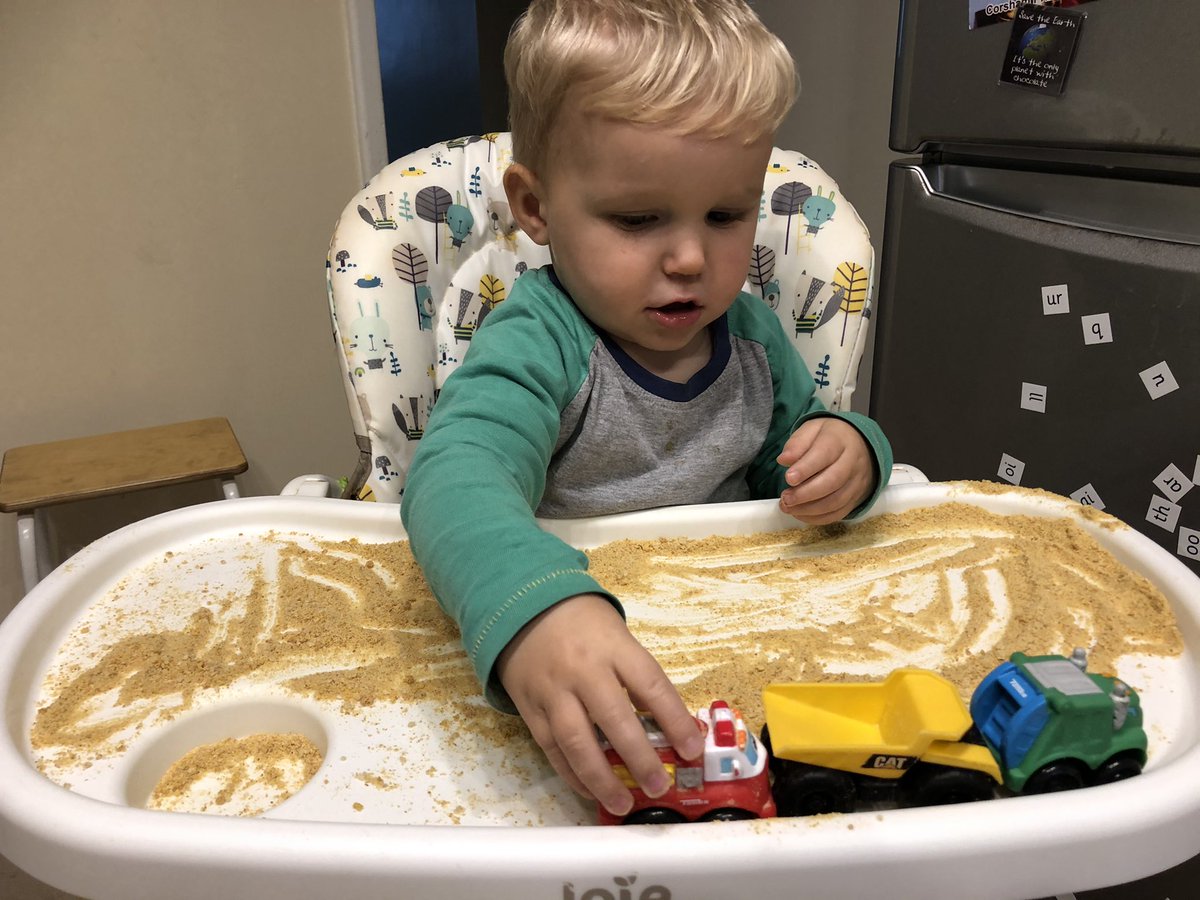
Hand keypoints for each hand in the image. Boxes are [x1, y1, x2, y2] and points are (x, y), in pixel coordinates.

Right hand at [495, 593, 704, 815]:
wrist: (523, 604)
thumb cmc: (583, 622)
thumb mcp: (618, 635)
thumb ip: (638, 676)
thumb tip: (668, 723)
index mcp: (613, 647)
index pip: (650, 685)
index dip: (674, 720)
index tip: (692, 749)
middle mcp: (583, 670)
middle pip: (614, 719)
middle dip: (639, 758)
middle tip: (659, 786)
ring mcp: (553, 690)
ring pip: (576, 740)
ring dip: (601, 778)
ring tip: (622, 803)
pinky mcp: (530, 707)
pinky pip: (551, 747)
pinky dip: (570, 773)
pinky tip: (589, 790)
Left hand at [777, 417, 874, 523]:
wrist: (860, 445)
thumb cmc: (829, 438)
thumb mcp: (812, 430)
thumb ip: (797, 443)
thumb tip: (784, 460)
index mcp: (840, 440)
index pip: (824, 454)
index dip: (806, 468)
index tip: (788, 478)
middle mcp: (853, 462)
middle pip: (832, 481)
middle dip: (805, 493)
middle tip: (785, 498)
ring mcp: (857, 482)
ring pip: (836, 501)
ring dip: (809, 509)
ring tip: (788, 507)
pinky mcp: (856, 498)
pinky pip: (839, 513)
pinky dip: (817, 518)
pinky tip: (800, 514)